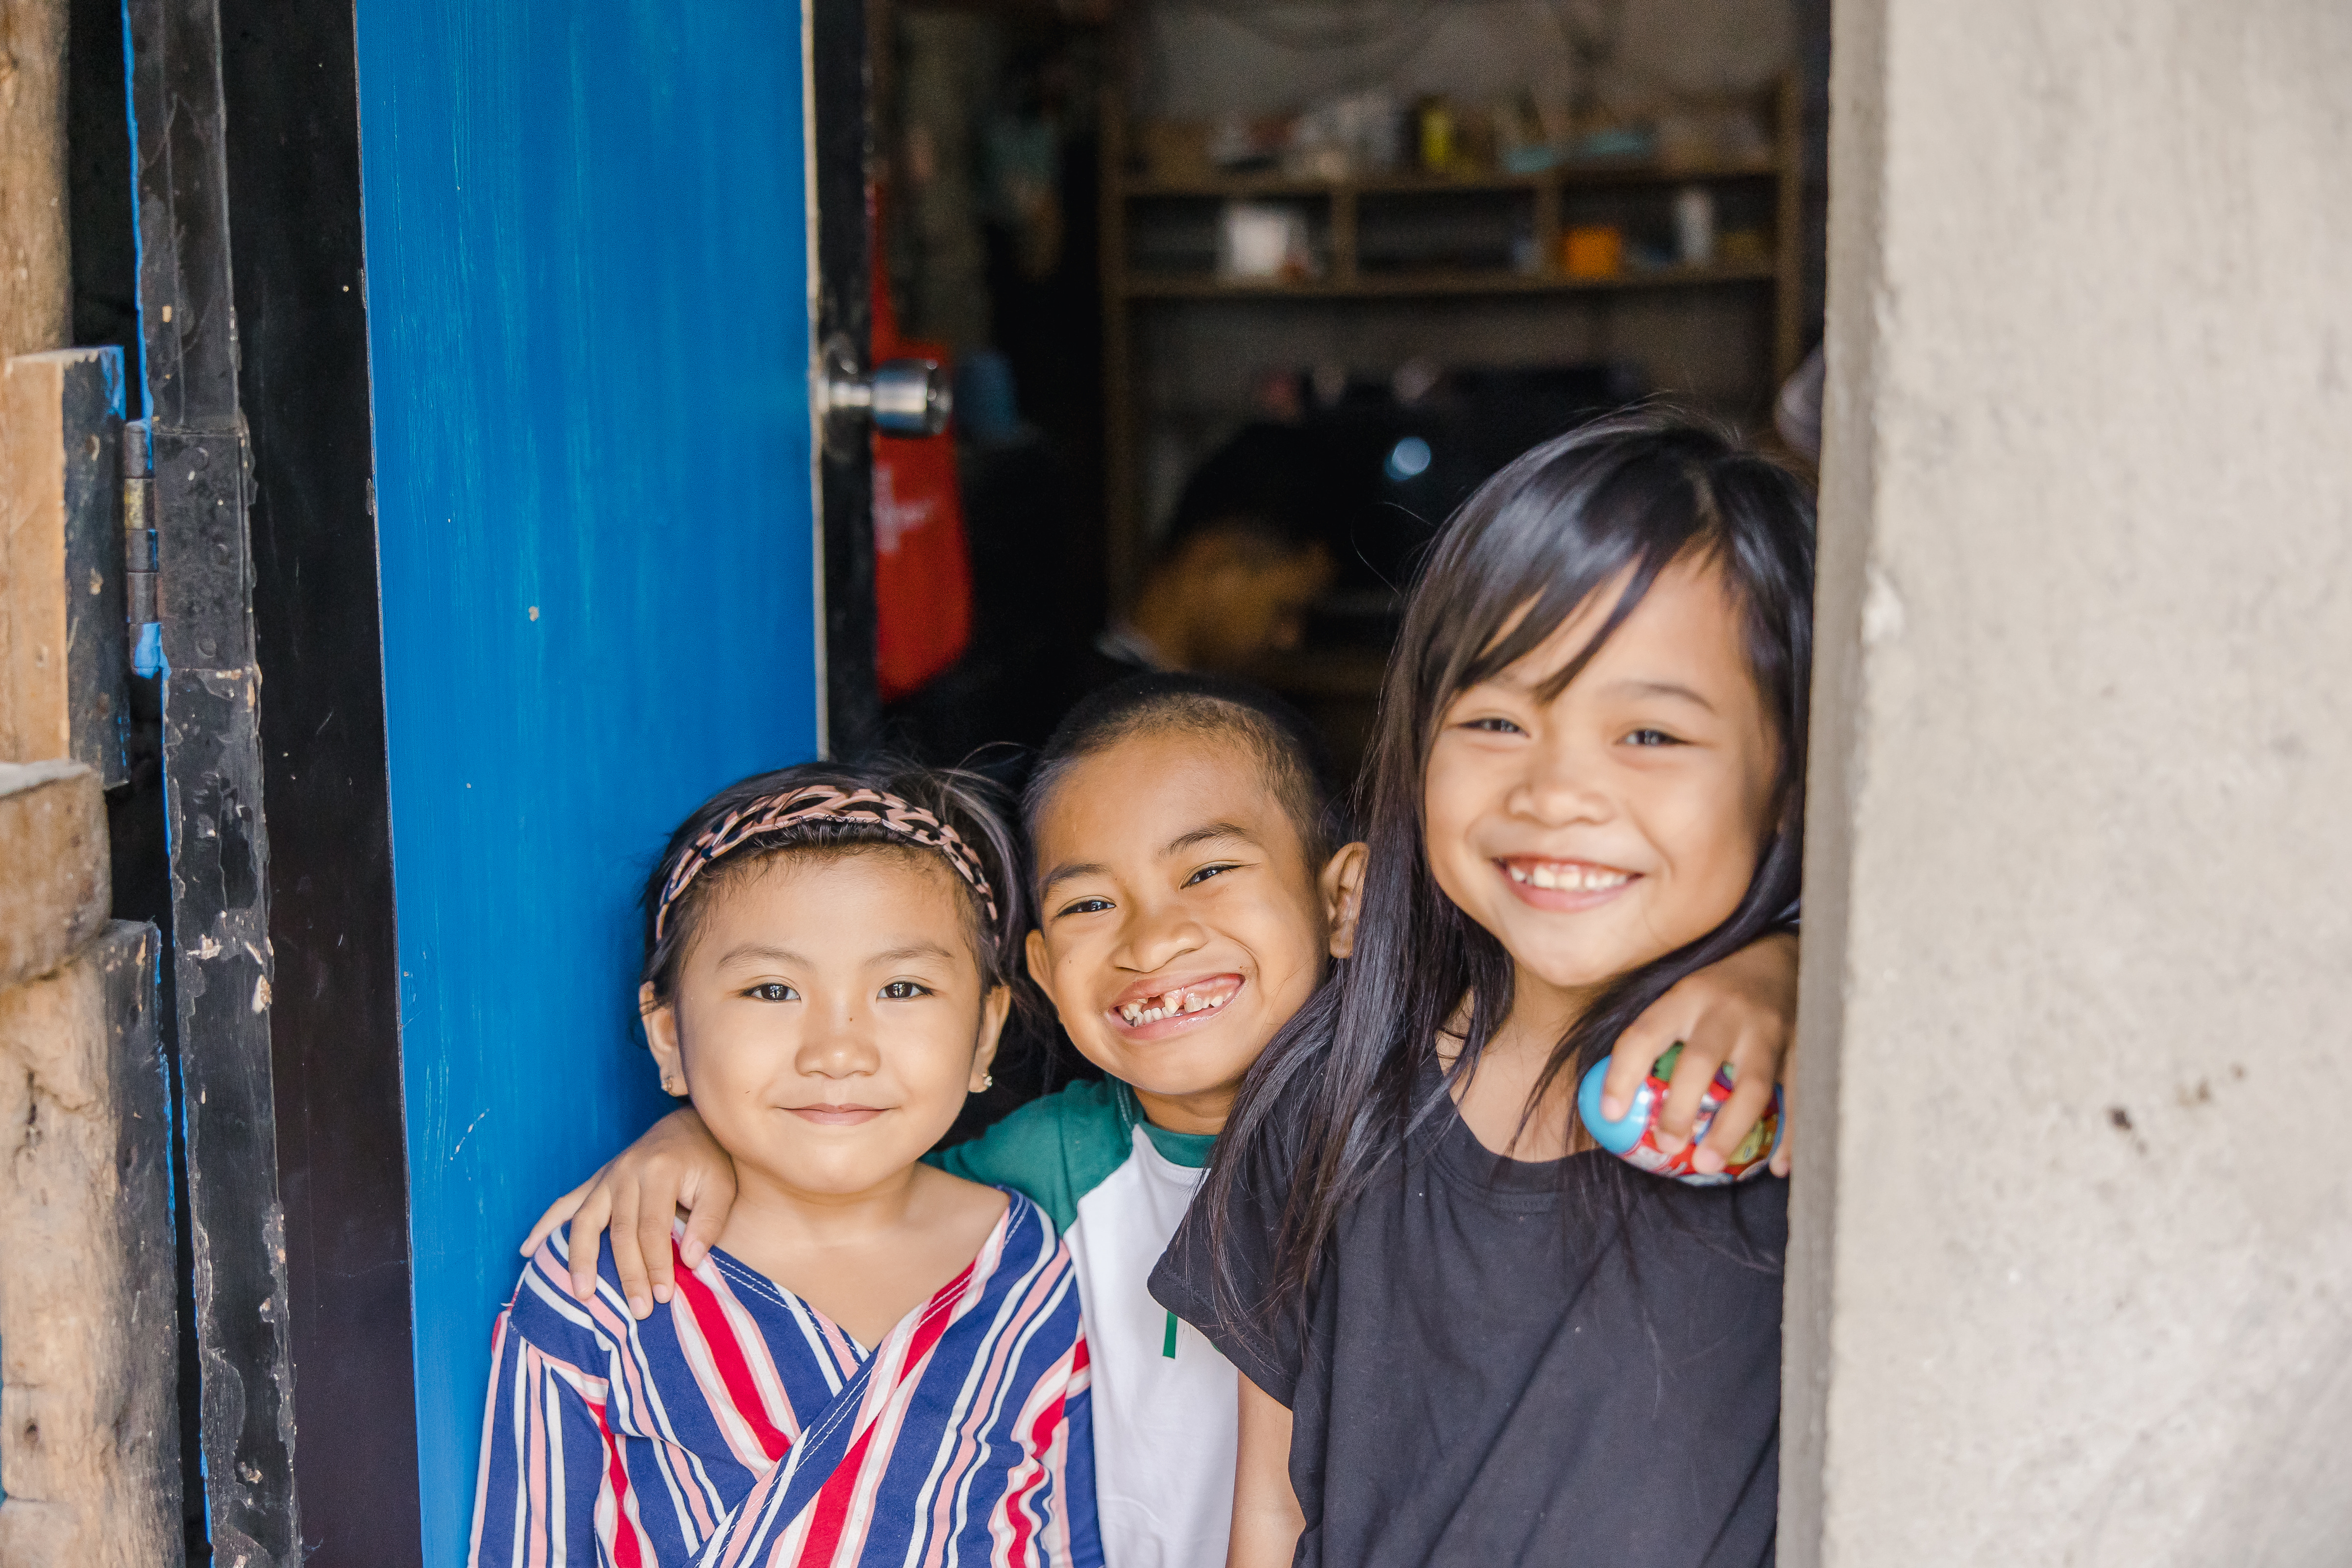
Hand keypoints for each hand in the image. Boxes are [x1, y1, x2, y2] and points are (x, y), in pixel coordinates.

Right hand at [518, 1107, 737, 1317]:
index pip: (652, 1228)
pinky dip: (546, 1226)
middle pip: (620, 1231)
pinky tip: (528, 1250)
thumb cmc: (709, 1161)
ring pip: (585, 1220)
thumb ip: (709, 1221)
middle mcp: (626, 1172)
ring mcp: (607, 1176)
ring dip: (580, 1259)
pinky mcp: (597, 1180)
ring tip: (581, 1293)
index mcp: (659, 1171)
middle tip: (638, 1311)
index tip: (663, 1296)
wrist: (689, 1126)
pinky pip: (566, 1203)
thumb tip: (691, 1261)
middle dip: (628, 1274)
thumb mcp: (721, 1186)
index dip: (657, 1264)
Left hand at [1600, 931, 1797, 1177]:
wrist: (1783, 957)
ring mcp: (1769, 1030)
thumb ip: (1656, 1033)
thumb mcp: (1682, 992)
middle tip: (1666, 1146)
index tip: (1610, 1115)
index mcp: (1686, 997)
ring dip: (1729, 1130)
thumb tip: (1612, 1095)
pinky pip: (1799, 1097)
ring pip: (1753, 1086)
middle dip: (1680, 1110)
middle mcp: (1726, 1012)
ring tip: (1707, 1164)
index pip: (1644, 1035)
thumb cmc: (1719, 987)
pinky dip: (1792, 1135)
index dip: (1622, 1075)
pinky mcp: (1804, 1046)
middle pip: (1700, 1063)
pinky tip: (1782, 1167)